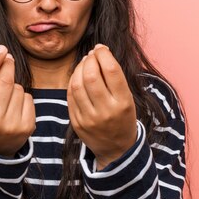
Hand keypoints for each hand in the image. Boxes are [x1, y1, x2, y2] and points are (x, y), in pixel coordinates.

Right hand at [0, 45, 35, 156]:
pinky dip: (22, 97)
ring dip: (13, 86)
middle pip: (4, 80)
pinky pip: (28, 98)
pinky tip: (15, 107)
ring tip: (6, 98)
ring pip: (17, 88)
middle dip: (7, 64)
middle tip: (7, 57)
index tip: (0, 48)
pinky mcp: (27, 127)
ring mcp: (12, 125)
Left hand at [67, 44, 137, 169]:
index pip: (111, 70)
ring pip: (77, 84)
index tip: (101, 48)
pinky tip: (78, 76)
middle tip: (92, 55)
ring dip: (79, 68)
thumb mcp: (128, 99)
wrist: (116, 149)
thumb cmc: (123, 118)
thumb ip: (115, 79)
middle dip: (90, 59)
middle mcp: (106, 111)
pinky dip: (73, 81)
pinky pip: (70, 96)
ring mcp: (89, 118)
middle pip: (91, 76)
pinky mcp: (77, 123)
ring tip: (85, 63)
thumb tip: (98, 52)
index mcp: (123, 103)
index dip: (104, 54)